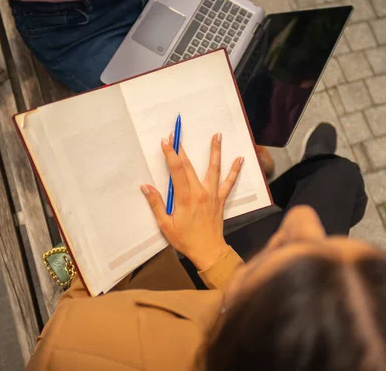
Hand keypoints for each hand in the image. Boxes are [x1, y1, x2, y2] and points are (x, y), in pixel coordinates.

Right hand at [141, 133, 242, 269]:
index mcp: (185, 198)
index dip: (171, 154)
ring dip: (215, 151)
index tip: (166, 142)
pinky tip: (240, 159)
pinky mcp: (220, 200)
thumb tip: (145, 186)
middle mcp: (200, 192)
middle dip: (182, 149)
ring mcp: (212, 195)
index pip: (176, 170)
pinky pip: (229, 183)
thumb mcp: (165, 225)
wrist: (209, 251)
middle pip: (190, 166)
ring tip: (217, 135)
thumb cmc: (185, 240)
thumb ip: (156, 204)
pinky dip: (234, 171)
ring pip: (214, 169)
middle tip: (176, 134)